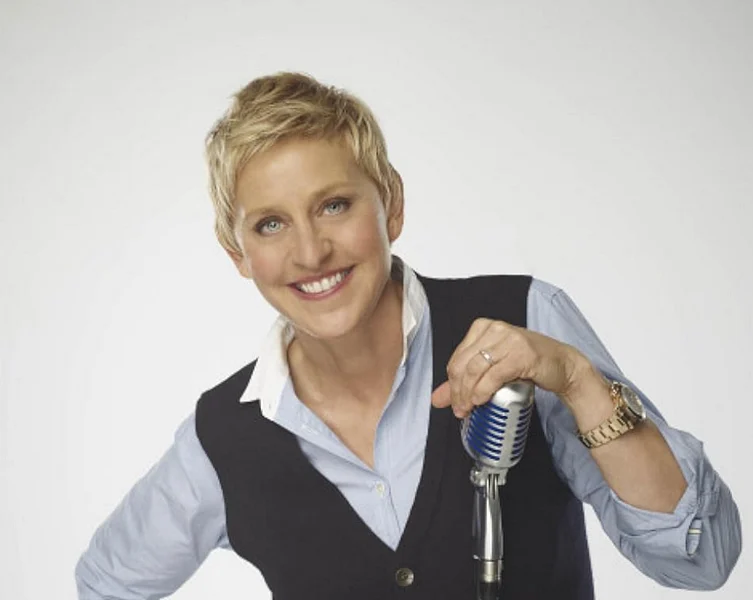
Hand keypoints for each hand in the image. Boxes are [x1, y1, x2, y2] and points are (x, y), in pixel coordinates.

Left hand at [430, 318, 588, 417]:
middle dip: (457, 391)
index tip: (454, 402)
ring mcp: (509, 340)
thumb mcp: (494, 368)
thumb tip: (437, 399)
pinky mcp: (522, 354)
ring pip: (476, 369)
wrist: (564, 365)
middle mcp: (495, 329)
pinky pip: (494, 374)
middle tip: (460, 409)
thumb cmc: (529, 363)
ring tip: (469, 408)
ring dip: (468, 393)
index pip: (457, 358)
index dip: (451, 383)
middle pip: (463, 364)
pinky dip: (483, 390)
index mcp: (484, 327)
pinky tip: (480, 400)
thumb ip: (465, 381)